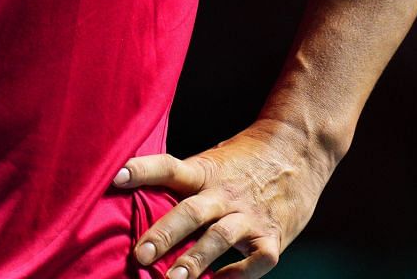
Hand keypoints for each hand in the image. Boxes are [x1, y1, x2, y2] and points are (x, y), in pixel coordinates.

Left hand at [115, 119, 334, 277]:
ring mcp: (249, 214)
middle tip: (140, 254)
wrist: (299, 150)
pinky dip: (238, 275)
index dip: (142, 170)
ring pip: (220, 237)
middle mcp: (225, 192)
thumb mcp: (212, 163)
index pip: (169, 167)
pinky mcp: (272, 235)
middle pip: (191, 211)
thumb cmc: (245, 161)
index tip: (116, 176)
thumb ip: (184, 183)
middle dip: (164, 234)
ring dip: (195, 260)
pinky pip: (257, 260)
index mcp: (205, 172)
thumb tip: (137, 199)